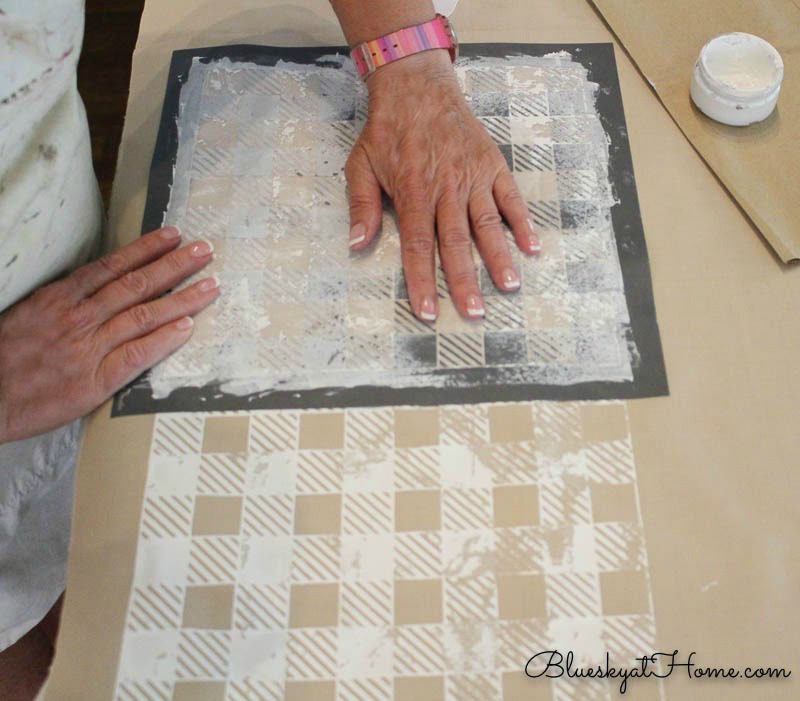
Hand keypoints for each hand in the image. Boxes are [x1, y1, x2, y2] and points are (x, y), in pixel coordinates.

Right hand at [0, 227, 218, 442]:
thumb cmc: (4, 358)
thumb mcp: (28, 316)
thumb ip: (63, 303)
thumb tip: (95, 289)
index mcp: (60, 298)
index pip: (112, 266)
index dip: (146, 249)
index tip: (172, 236)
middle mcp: (79, 317)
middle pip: (136, 284)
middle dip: (175, 265)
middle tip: (204, 251)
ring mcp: (88, 347)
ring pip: (144, 315)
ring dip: (182, 298)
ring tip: (211, 285)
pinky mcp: (94, 380)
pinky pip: (136, 355)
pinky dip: (163, 340)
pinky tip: (187, 327)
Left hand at [345, 49, 539, 320]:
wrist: (416, 87)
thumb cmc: (386, 132)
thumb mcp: (360, 165)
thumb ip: (361, 207)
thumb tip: (355, 245)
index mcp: (413, 193)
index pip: (418, 247)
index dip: (422, 282)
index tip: (429, 312)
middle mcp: (446, 189)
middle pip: (456, 243)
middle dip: (464, 281)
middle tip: (475, 314)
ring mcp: (472, 177)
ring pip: (487, 224)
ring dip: (499, 257)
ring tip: (510, 287)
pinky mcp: (491, 165)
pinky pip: (510, 197)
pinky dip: (522, 221)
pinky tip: (532, 247)